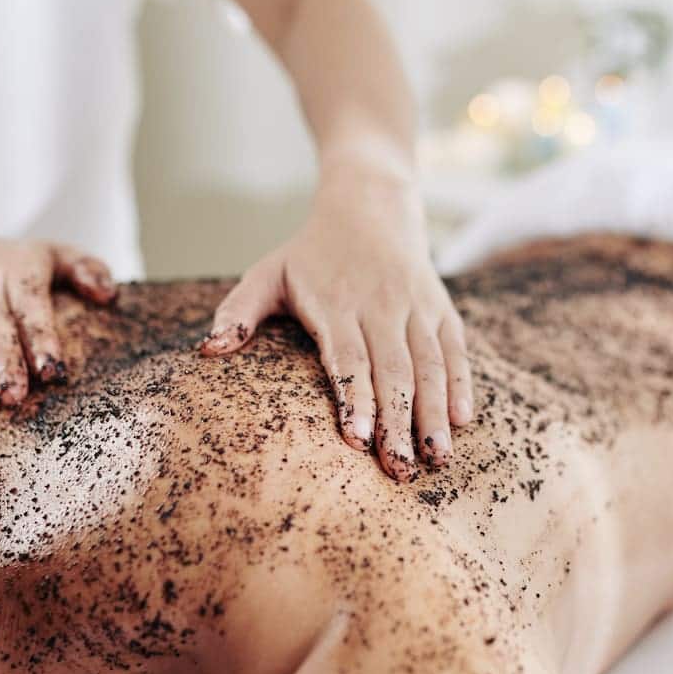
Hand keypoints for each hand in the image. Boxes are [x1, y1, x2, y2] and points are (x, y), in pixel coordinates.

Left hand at [200, 175, 473, 480]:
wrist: (370, 204)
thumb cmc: (311, 252)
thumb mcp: (268, 272)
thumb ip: (239, 311)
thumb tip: (210, 349)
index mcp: (337, 303)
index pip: (348, 357)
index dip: (355, 398)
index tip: (357, 440)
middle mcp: (381, 306)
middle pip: (393, 370)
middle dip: (399, 423)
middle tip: (400, 470)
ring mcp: (416, 307)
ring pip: (429, 365)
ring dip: (435, 413)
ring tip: (436, 459)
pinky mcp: (441, 308)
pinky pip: (455, 350)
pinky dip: (462, 384)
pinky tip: (463, 421)